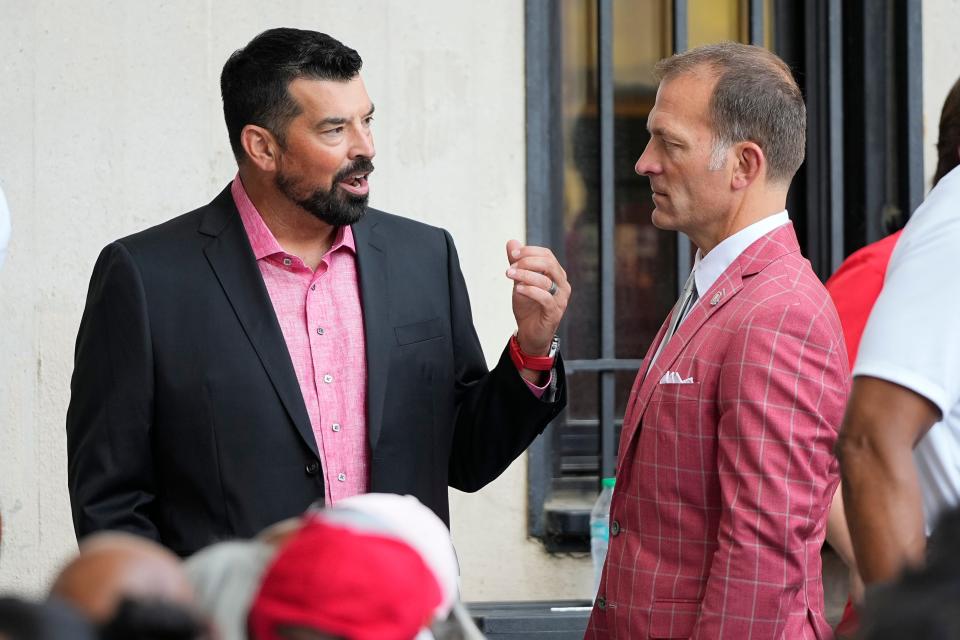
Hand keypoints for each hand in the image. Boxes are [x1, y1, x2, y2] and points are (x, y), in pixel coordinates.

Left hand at [505, 239, 569, 354]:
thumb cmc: (528, 307)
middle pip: (549, 264)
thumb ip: (517, 263)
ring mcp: (560, 299)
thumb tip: (511, 242)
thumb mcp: (519, 282)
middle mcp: (562, 285)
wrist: (530, 334)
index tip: (511, 254)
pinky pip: (545, 298)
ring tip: (509, 275)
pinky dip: (530, 291)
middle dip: (527, 262)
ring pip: (546, 280)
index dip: (529, 251)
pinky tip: (518, 290)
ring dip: (524, 275)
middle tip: (510, 267)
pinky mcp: (554, 313)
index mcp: (556, 274)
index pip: (547, 255)